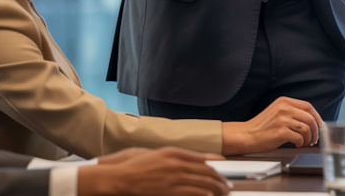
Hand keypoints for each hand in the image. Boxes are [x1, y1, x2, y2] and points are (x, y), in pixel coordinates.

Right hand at [81, 147, 229, 195]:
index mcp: (173, 152)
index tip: (221, 172)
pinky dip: (204, 195)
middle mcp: (177, 163)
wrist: (118, 178)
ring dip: (216, 189)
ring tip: (222, 193)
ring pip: (204, 183)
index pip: (203, 159)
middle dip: (219, 180)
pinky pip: (194, 193)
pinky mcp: (170, 191)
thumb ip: (173, 155)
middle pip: (206, 171)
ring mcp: (174, 177)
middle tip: (226, 186)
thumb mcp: (154, 154)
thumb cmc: (132, 167)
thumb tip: (190, 158)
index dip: (215, 167)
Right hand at [223, 96, 322, 152]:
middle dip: (315, 131)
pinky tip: (296, 144)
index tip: (320, 126)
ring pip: (306, 128)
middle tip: (314, 139)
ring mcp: (282, 119)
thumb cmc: (262, 126)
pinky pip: (299, 137)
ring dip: (308, 138)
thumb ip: (292, 112)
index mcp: (284, 101)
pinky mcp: (280, 132)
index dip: (317, 117)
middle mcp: (284, 108)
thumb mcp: (277, 111)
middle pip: (310, 118)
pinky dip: (301, 143)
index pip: (308, 106)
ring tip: (304, 142)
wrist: (246, 135)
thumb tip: (312, 121)